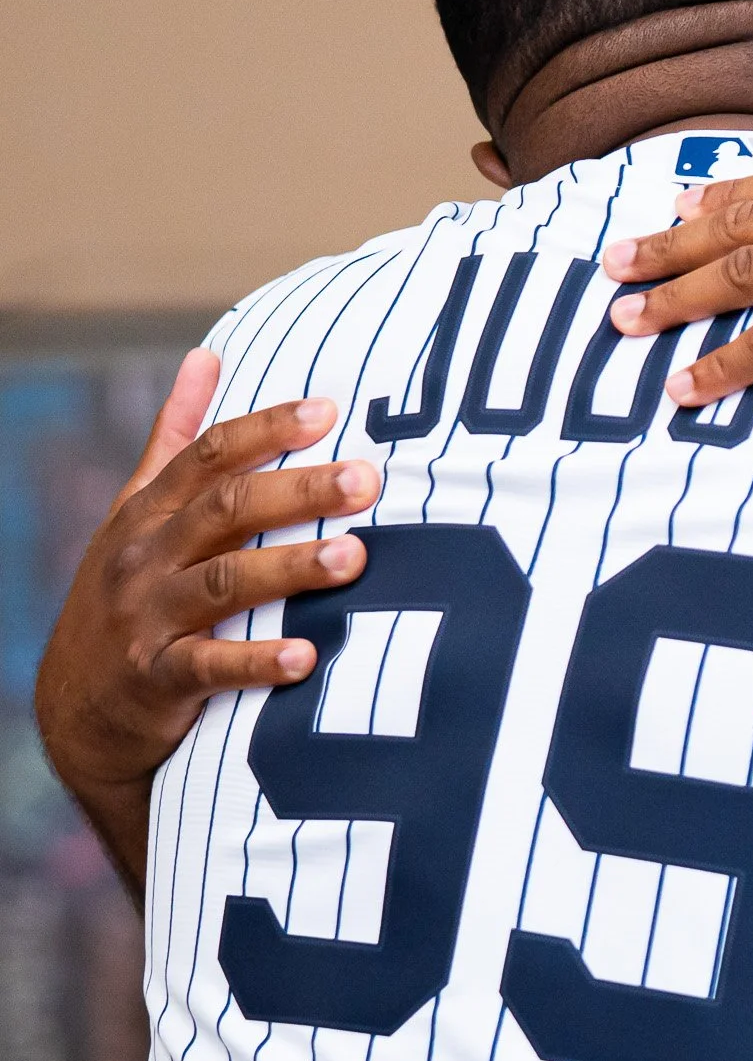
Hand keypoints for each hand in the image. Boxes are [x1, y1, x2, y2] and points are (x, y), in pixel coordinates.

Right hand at [33, 348, 378, 886]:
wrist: (78, 705)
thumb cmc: (128, 592)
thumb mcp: (138, 513)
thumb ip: (175, 438)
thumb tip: (207, 355)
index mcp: (150, 512)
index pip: (209, 455)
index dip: (267, 429)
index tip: (329, 410)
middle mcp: (146, 556)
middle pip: (227, 510)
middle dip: (300, 491)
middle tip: (367, 479)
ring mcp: (148, 617)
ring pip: (224, 582)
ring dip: (292, 568)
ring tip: (355, 557)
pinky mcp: (157, 679)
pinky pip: (210, 667)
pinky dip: (257, 661)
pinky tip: (306, 657)